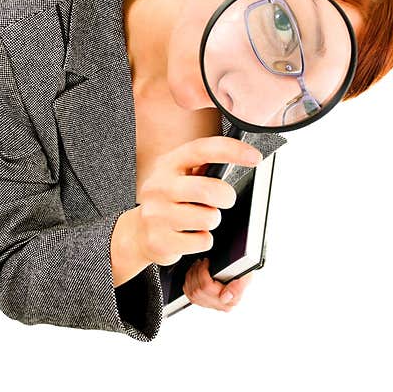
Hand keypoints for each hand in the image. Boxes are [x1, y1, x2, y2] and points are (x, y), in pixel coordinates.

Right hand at [131, 136, 262, 266]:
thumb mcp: (179, 176)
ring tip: (200, 220)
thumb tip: (244, 158)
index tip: (254, 157)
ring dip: (212, 221)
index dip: (232, 151)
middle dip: (226, 197)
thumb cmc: (169, 201)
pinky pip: (202, 241)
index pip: (202, 150)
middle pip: (208, 190)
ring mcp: (156, 214)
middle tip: (225, 200)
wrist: (138, 233)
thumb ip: (204, 167)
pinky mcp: (160, 240)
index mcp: (168, 164)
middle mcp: (159, 186)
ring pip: (209, 219)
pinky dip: (203, 240)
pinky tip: (190, 235)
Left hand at [183, 257, 253, 311]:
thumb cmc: (243, 274)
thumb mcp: (246, 277)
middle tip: (201, 262)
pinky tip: (193, 274)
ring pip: (192, 293)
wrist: (242, 275)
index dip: (203, 273)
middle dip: (196, 272)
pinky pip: (189, 294)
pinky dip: (188, 282)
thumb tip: (225, 296)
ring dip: (191, 276)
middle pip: (198, 291)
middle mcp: (219, 305)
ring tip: (197, 266)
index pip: (207, 288)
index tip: (206, 262)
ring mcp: (211, 304)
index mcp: (229, 301)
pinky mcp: (203, 302)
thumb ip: (237, 287)